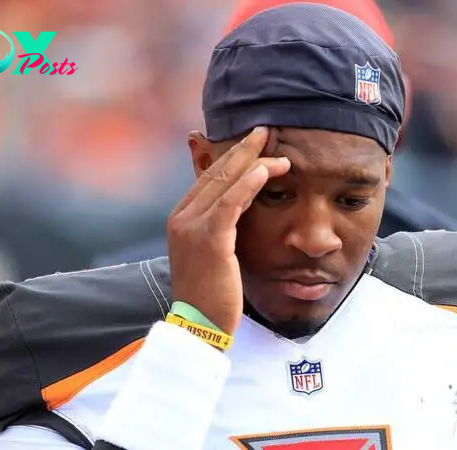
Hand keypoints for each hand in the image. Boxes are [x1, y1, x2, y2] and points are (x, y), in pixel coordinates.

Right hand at [166, 127, 289, 334]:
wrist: (199, 325)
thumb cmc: (211, 294)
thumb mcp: (213, 254)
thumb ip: (220, 228)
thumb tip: (239, 210)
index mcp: (180, 219)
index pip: (208, 178)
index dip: (232, 157)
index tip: (253, 142)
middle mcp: (181, 218)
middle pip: (215, 173)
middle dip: (243, 149)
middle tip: (265, 130)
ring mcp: (192, 228)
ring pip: (225, 184)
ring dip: (253, 162)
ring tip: (276, 147)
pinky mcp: (209, 240)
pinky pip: (231, 203)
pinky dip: (249, 184)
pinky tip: (267, 170)